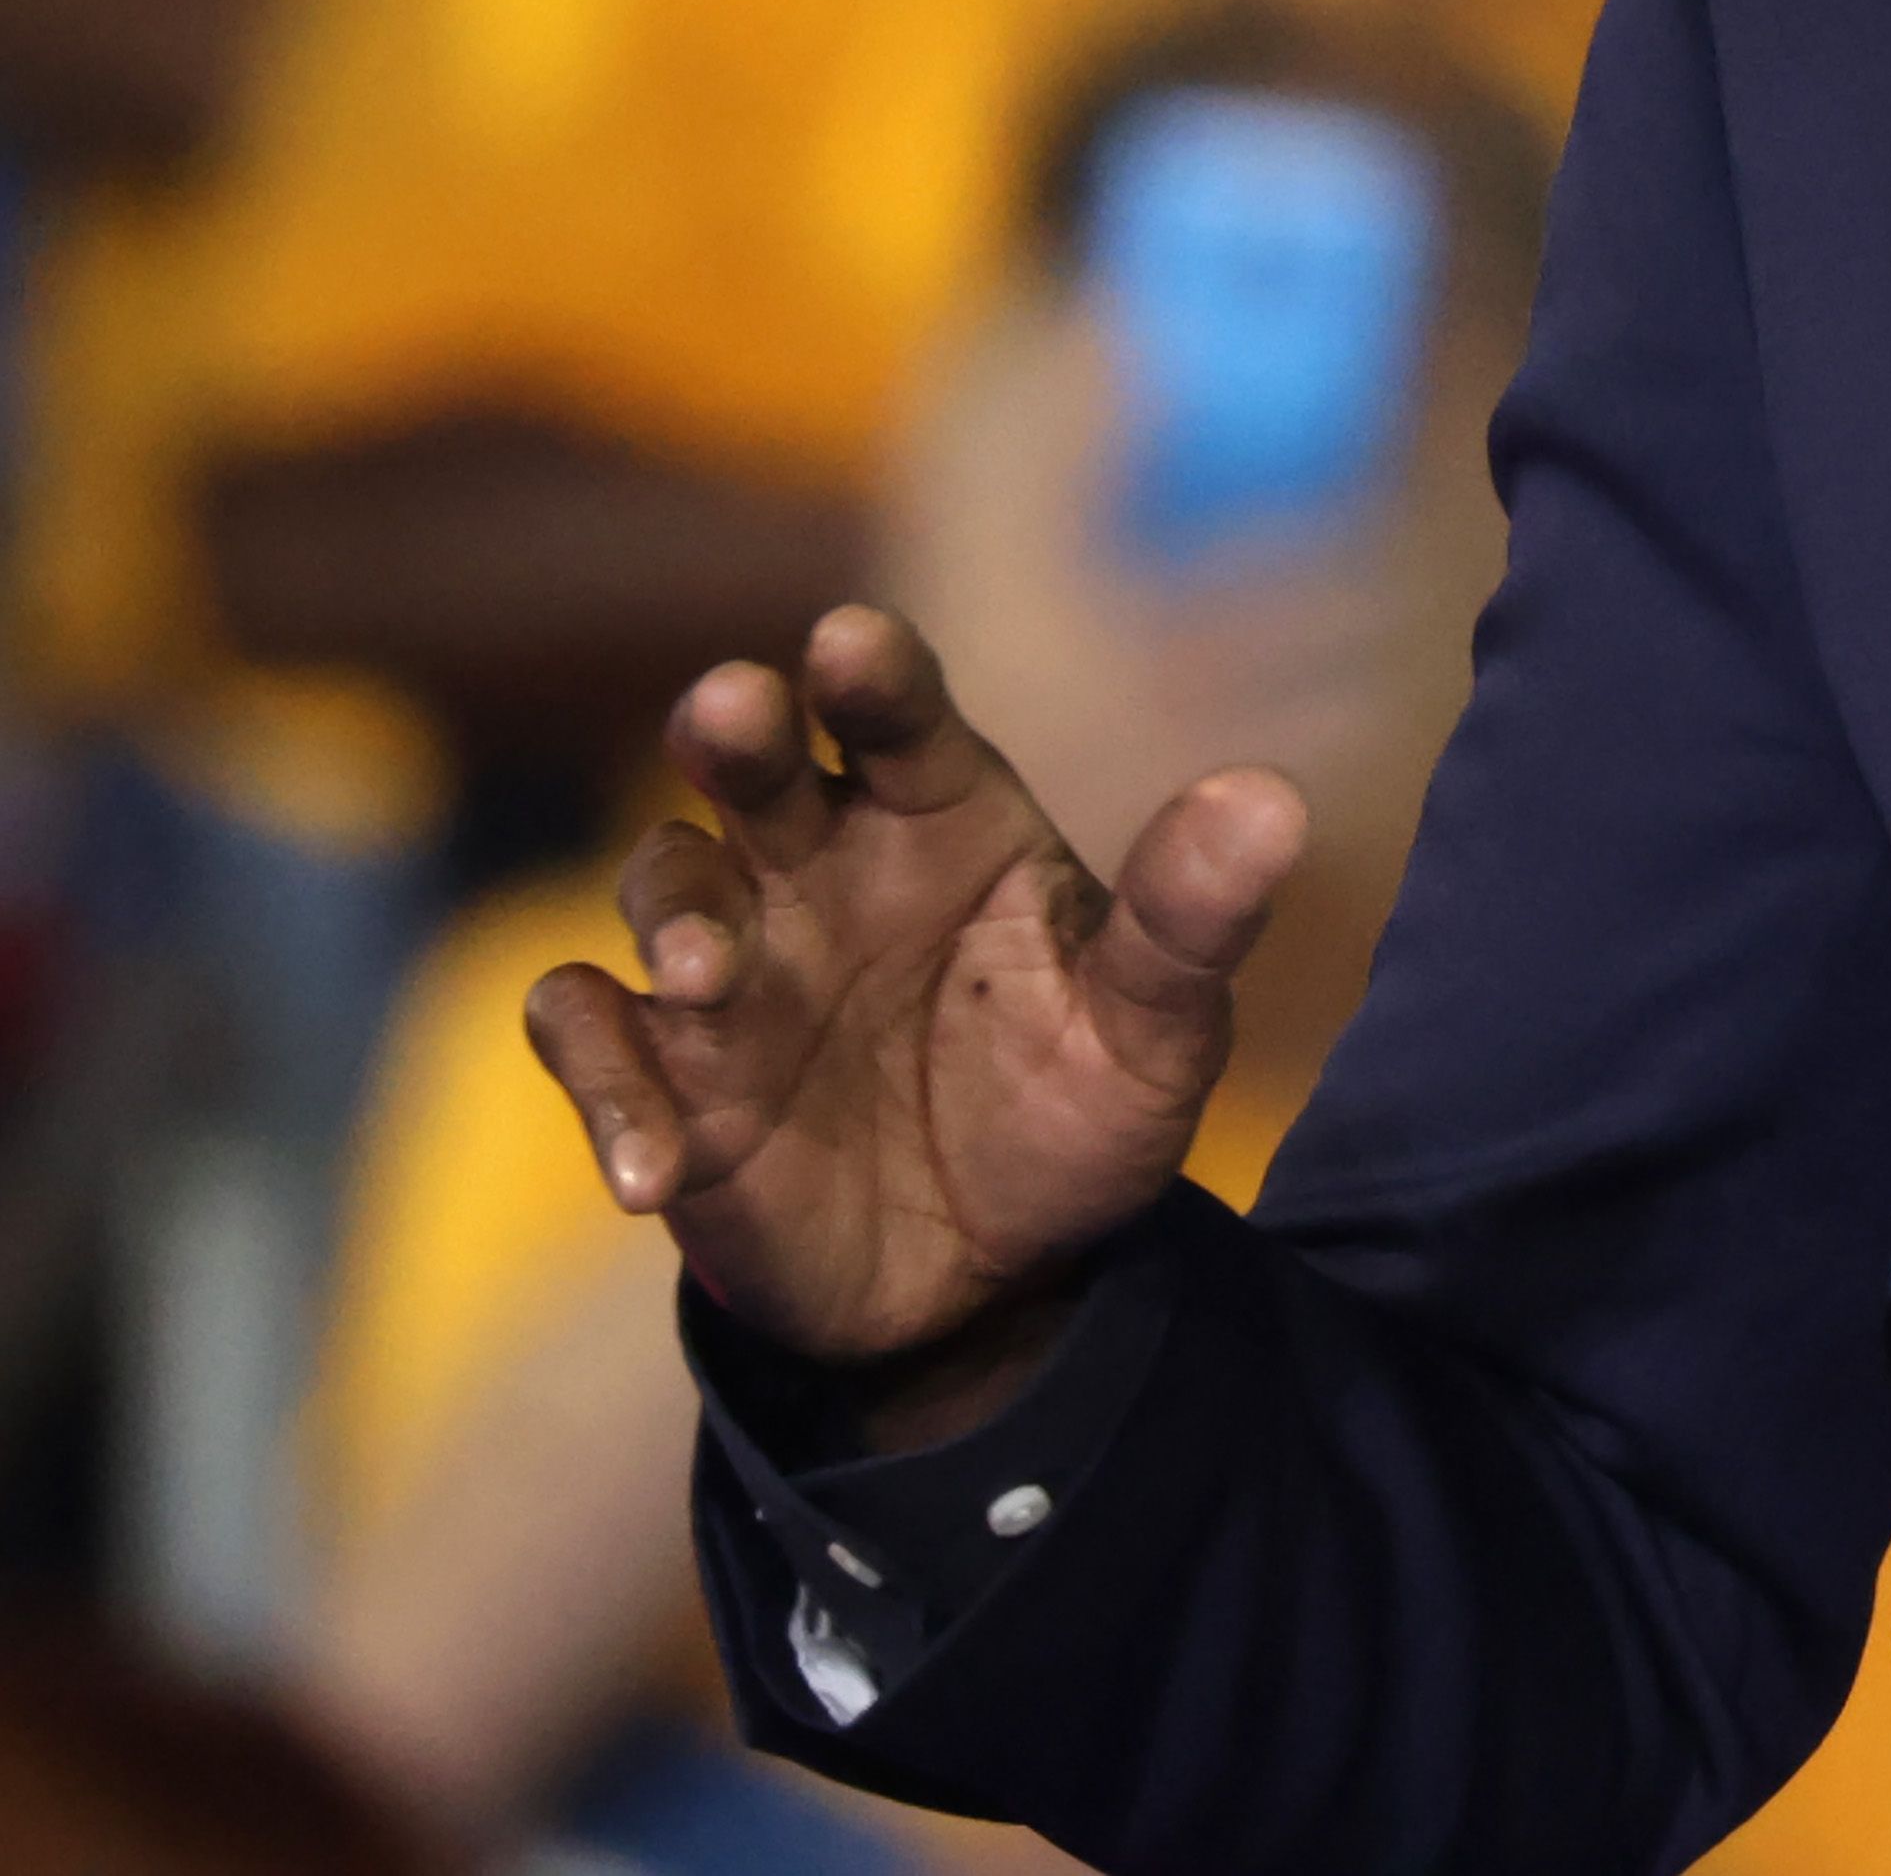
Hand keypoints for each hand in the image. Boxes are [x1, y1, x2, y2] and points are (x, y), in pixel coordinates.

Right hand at [523, 605, 1305, 1379]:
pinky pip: (596, 1043)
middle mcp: (824, 867)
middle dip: (739, 729)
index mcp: (943, 819)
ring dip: (679, 918)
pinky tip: (656, 1172)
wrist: (995, 1273)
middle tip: (735, 712)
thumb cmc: (1073, 1107)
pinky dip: (607, 1094)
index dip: (876, 673)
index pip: (903, 718)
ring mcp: (735, 967)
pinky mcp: (668, 1075)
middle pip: (758, 767)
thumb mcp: (1155, 1029)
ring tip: (719, 979)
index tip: (855, 641)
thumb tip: (1271, 800)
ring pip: (665, 887)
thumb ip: (1191, 920)